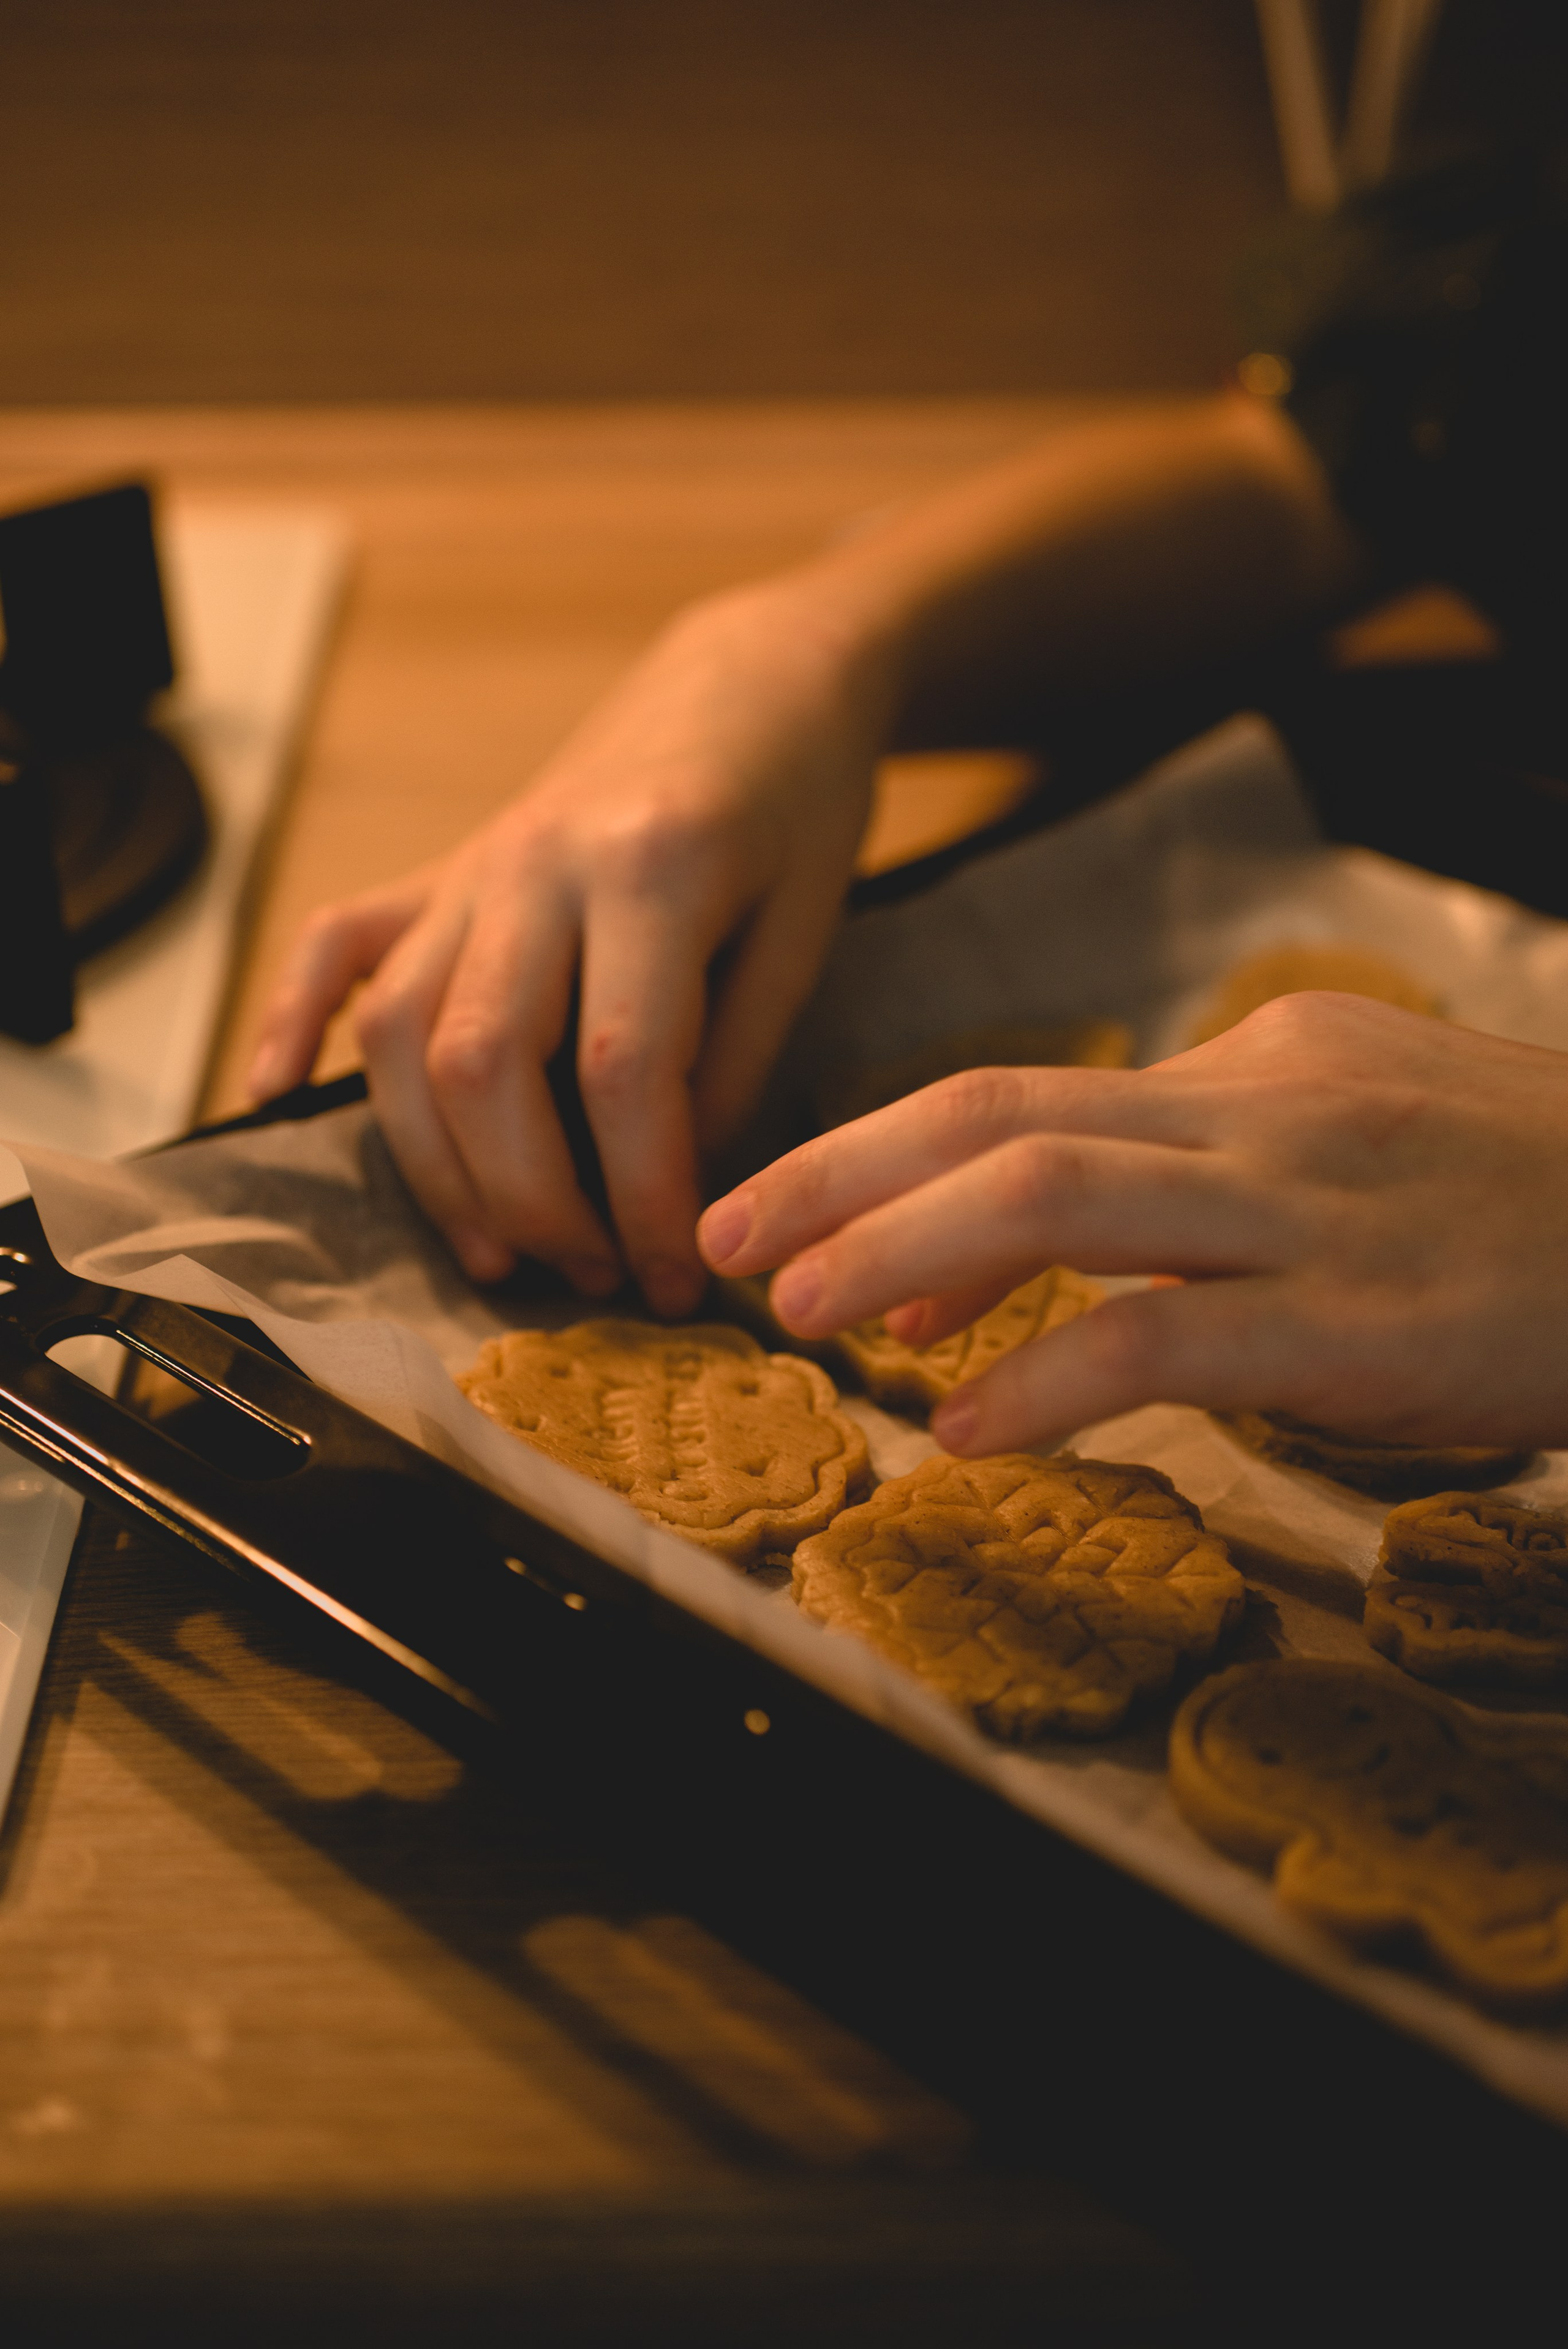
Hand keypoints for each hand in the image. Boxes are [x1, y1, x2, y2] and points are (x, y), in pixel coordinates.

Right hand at [247, 580, 889, 1309]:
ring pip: (400, 1027)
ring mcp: (473, 861)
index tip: (677, 1277)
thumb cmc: (799, 805)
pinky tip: (277, 1095)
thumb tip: (660, 1189)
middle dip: (530, 1199)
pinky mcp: (439, 866)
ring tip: (500, 1250)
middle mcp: (537, 861)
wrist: (753, 680)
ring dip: (437, 1162)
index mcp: (651, 867)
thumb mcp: (807, 930)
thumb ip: (731, 1060)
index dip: (643, 1196)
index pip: (621, 1070)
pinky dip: (294, 1022)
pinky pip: (336, 945)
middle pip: (483, 1061)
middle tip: (593, 1276)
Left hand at [697, 994, 1567, 1454]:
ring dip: (900, 1248)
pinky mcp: (1361, 1323)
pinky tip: (966, 1424)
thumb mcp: (1370, 1149)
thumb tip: (1073, 1246)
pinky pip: (1163, 1339)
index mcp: (1261, 1069)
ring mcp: (1312, 1213)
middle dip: (839, 1169)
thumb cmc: (1538, 1215)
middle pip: (1003, 1115)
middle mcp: (1266, 1114)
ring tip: (796, 1308)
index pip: (1035, 1099)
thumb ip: (1222, 1179)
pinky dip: (1045, 1377)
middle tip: (720, 1230)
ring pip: (1057, 1194)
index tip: (804, 1221)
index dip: (892, 1158)